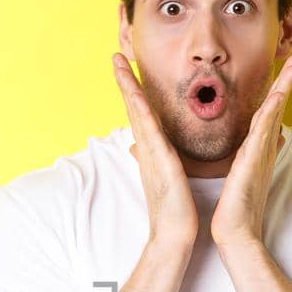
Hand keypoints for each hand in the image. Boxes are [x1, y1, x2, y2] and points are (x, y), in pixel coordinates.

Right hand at [113, 52, 197, 250]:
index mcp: (152, 153)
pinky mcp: (158, 160)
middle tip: (116, 55)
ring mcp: (150, 154)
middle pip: (133, 108)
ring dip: (127, 86)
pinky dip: (139, 108)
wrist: (174, 237)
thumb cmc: (175, 212)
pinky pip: (147, 129)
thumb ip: (160, 164)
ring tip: (118, 62)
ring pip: (136, 112)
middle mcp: (147, 150)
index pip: (142, 116)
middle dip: (124, 81)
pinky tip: (134, 92)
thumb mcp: (169, 181)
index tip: (127, 70)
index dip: (134, 92)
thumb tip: (146, 153)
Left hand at [210, 52, 291, 250]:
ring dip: (284, 87)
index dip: (278, 90)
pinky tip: (277, 96)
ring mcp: (261, 154)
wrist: (235, 234)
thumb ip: (251, 158)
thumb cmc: (236, 209)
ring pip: (274, 113)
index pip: (269, 114)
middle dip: (288, 81)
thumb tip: (266, 142)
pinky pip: (264, 132)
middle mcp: (264, 149)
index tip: (285, 70)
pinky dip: (272, 112)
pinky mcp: (254, 162)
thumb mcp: (242, 177)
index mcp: (258, 150)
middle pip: (278, 107)